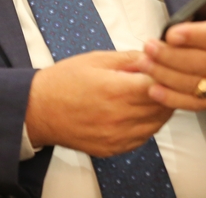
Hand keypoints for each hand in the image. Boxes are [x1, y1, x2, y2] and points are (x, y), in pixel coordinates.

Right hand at [25, 50, 173, 156]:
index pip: (159, 85)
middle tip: (164, 78)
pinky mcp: (113, 148)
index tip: (166, 66)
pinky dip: (148, 125)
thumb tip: (153, 57)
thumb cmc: (63, 82)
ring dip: (160, 109)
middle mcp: (119, 117)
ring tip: (153, 94)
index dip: (166, 74)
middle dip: (167, 90)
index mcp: (116, 90)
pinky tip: (141, 112)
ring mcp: (117, 136)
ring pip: (156, 124)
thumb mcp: (96, 59)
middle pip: (162, 105)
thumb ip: (129, 59)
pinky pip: (143, 138)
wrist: (38, 110)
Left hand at [138, 0, 205, 109]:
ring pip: (191, 84)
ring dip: (165, 75)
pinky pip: (192, 104)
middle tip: (147, 47)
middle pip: (197, 63)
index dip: (193, 36)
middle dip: (169, 56)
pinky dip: (172, 99)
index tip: (171, 33)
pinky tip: (153, 89)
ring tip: (143, 64)